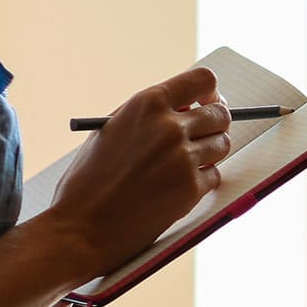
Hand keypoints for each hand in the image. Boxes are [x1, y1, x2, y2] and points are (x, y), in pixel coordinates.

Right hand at [42, 67, 233, 274]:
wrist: (83, 226)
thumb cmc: (90, 179)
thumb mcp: (112, 130)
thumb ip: (148, 115)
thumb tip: (186, 107)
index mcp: (148, 104)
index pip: (203, 80)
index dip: (210, 91)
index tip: (207, 101)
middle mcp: (170, 127)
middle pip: (220, 113)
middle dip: (215, 123)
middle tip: (204, 134)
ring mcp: (184, 159)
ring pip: (222, 144)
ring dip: (210, 152)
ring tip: (184, 162)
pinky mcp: (191, 189)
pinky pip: (214, 175)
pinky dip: (202, 180)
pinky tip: (176, 186)